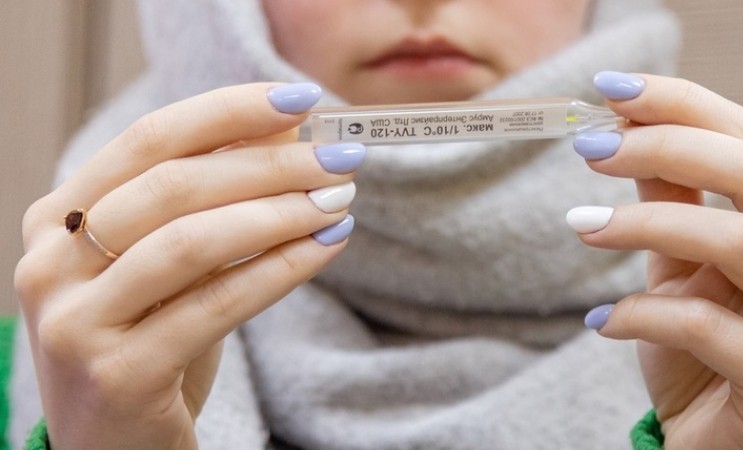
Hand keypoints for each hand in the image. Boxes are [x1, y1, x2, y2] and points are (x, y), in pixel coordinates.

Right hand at [15, 83, 363, 448]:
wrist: (117, 443)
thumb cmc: (150, 340)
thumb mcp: (171, 263)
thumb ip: (213, 202)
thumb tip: (289, 132)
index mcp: (57, 219)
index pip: (149, 140)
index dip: (229, 112)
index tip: (300, 101)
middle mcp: (51, 263)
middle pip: (175, 184)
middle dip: (270, 164)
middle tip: (339, 157)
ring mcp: (75, 321)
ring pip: (194, 240)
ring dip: (281, 212)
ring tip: (339, 199)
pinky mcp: (117, 373)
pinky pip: (217, 305)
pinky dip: (281, 269)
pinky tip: (327, 247)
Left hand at [567, 73, 742, 448]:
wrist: (713, 444)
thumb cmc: (697, 351)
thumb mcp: (676, 265)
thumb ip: (667, 198)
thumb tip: (622, 127)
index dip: (686, 105)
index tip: (612, 90)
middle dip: (669, 146)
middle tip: (592, 149)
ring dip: (648, 222)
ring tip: (584, 224)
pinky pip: (710, 329)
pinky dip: (642, 314)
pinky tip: (599, 320)